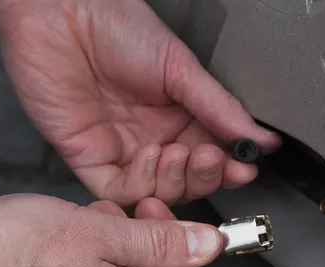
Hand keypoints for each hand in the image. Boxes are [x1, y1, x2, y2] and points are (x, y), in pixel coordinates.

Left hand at [0, 0, 281, 205]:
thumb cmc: (117, 26)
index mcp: (176, 116)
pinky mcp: (89, 158)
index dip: (226, 167)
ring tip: (179, 153)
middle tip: (212, 159)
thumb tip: (260, 136)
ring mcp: (121, 150)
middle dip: (203, 176)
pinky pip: (119, 190)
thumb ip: (220, 107)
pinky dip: (139, 184)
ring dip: (174, 180)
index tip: (243, 166)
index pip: (208, 156)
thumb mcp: (180, 68)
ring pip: (155, 191)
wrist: (64, 15)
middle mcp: (150, 137)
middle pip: (185, 180)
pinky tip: (150, 157)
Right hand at [0, 195, 220, 266]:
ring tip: (71, 220)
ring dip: (96, 246)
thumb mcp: (103, 231)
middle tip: (107, 211)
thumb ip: (160, 242)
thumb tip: (209, 246)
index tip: (151, 206)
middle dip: (129, 238)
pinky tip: (42, 241)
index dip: (169, 236)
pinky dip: (64, 261)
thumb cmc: (13, 245)